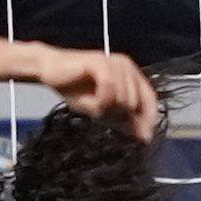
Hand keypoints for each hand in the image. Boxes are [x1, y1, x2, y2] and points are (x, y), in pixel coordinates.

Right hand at [37, 45, 156, 130]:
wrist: (49, 72)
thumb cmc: (75, 89)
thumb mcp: (102, 110)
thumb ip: (124, 121)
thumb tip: (146, 137)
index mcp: (131, 74)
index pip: (151, 99)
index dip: (148, 119)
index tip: (143, 137)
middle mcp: (126, 66)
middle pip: (135, 103)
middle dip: (116, 114)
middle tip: (97, 112)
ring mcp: (115, 63)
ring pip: (122, 100)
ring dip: (104, 109)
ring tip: (90, 104)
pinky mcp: (101, 63)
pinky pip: (108, 92)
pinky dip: (98, 102)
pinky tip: (87, 101)